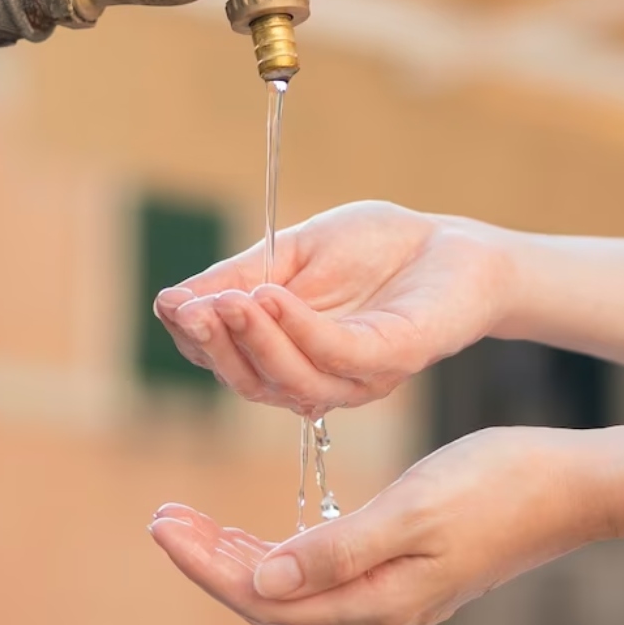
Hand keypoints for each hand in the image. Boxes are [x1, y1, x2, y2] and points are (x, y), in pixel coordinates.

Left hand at [148, 426, 599, 624]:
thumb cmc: (497, 486)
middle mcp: (376, 611)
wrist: (569, 486)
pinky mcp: (401, 575)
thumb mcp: (412, 511)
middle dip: (210, 560)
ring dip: (238, 557)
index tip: (162, 524)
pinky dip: (278, 555)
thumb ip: (336, 551)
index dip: (206, 564)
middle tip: (162, 518)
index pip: (263, 596)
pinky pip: (319, 576)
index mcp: (373, 600)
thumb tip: (262, 580)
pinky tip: (259, 536)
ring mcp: (390, 596)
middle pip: (269, 599)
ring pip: (290, 589)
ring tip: (192, 523)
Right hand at [153, 201, 511, 414]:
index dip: (195, 337)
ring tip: (227, 301)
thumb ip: (239, 278)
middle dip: (215, 347)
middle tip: (189, 310)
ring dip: (252, 341)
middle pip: (251, 382)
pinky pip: (336, 356)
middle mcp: (317, 378)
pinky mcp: (392, 359)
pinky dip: (298, 329)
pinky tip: (272, 297)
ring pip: (290, 380)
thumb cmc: (375, 249)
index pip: (227, 360)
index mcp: (287, 356)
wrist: (452, 241)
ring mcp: (356, 377)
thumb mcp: (291, 254)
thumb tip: (171, 302)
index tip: (171, 303)